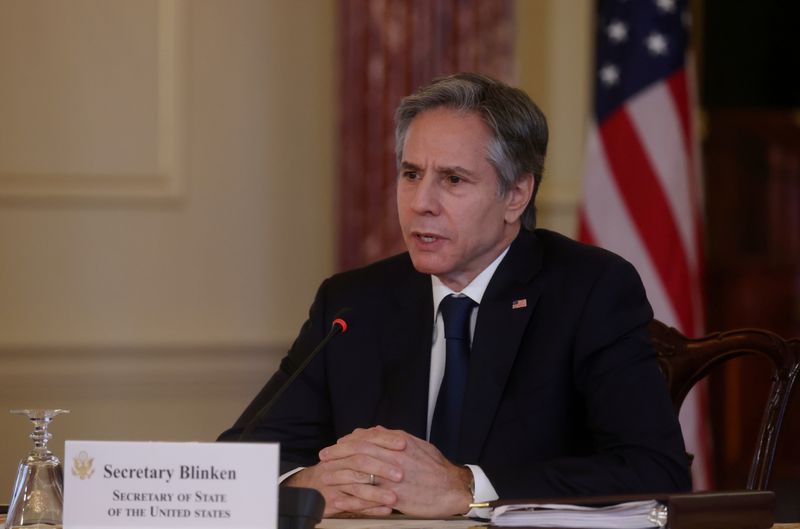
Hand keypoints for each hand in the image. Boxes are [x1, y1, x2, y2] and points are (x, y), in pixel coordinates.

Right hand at [284, 433, 404, 515]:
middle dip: (381, 468)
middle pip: (360, 462)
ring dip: (377, 493)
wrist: (310, 487)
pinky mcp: (332, 501)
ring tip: (395, 497)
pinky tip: (385, 510)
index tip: (403, 444)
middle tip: (400, 474)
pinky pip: (353, 506)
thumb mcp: (352, 453)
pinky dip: (371, 508)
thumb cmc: (338, 470)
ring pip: (357, 487)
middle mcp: (338, 464)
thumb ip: (371, 444)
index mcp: (346, 449)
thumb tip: (398, 436)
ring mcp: (334, 483)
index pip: (365, 440)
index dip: (385, 441)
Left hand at [319, 426, 472, 516]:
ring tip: (326, 475)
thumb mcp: (418, 446)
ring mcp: (393, 474)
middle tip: (324, 456)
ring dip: (339, 472)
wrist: (453, 488)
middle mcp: (394, 455)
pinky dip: (350, 494)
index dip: (349, 440)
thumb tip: (380, 432)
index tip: (337, 444)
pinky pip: (368, 493)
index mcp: (400, 441)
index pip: (367, 436)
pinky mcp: (394, 494)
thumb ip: (397, 439)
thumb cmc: (437, 468)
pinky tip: (339, 497)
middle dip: (338, 453)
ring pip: (359, 470)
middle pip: (358, 450)